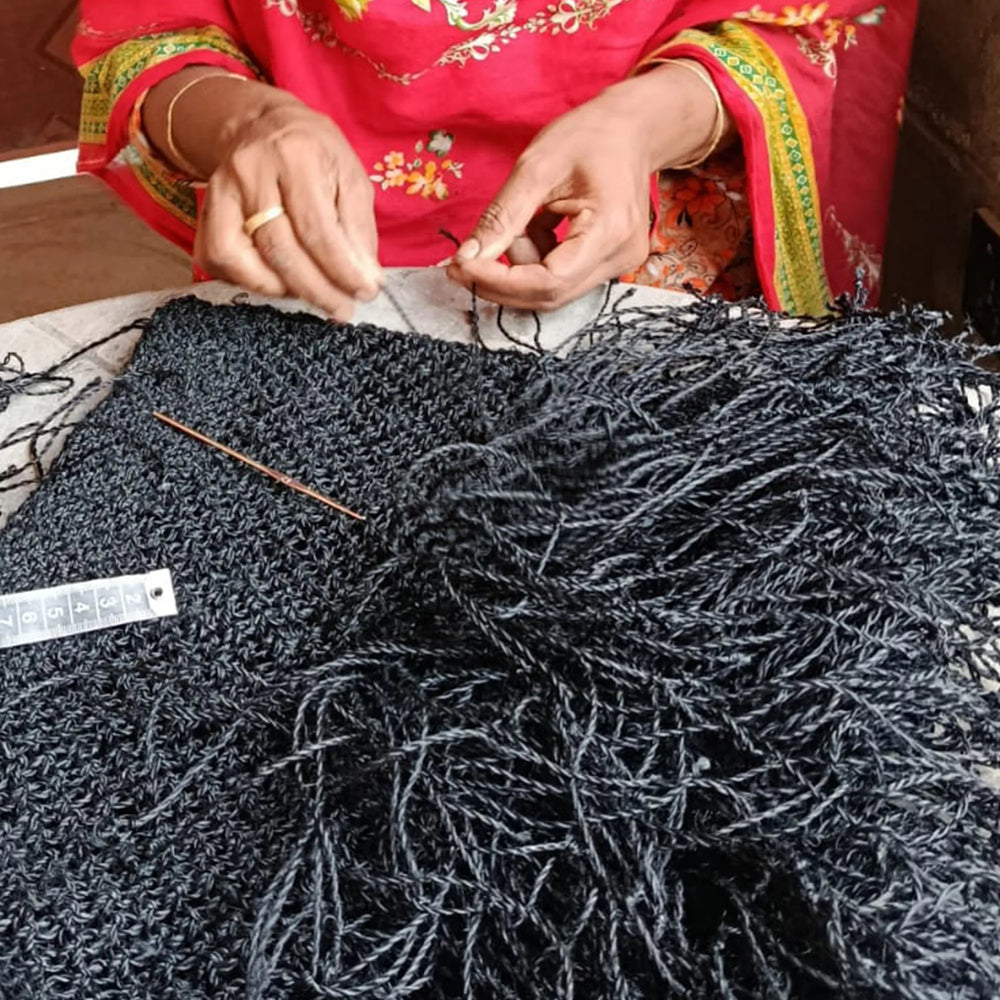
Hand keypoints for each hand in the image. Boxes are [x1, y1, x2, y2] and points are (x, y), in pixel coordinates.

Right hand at [147, 71, 381, 319]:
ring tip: (311, 293)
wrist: (261, 123)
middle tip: (341, 309)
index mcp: (295, 156)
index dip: (342, 271)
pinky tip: (277, 282)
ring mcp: (220, 191)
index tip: (364, 294)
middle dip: (316, 290)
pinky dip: (247, 281)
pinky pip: (216, 259)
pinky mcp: (203, 210)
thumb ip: (360, 229)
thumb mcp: (351, 176)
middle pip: (280, 250)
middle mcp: (250, 172)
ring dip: (281, 290)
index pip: (317, 230)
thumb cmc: (315, 154)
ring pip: (241, 260)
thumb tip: (366, 281)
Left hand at [446, 62, 727, 310]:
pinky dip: (535, 262)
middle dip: (501, 281)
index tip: (460, 267)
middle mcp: (619, 259)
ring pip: (551, 290)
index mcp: (608, 230)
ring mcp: (618, 266)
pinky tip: (540, 227)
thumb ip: (502, 216)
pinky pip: (560, 280)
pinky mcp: (608, 267)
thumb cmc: (589, 137)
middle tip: (465, 258)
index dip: (500, 281)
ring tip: (523, 223)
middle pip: (549, 295)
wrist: (632, 132)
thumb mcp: (536, 166)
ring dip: (520, 268)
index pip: (549, 280)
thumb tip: (467, 257)